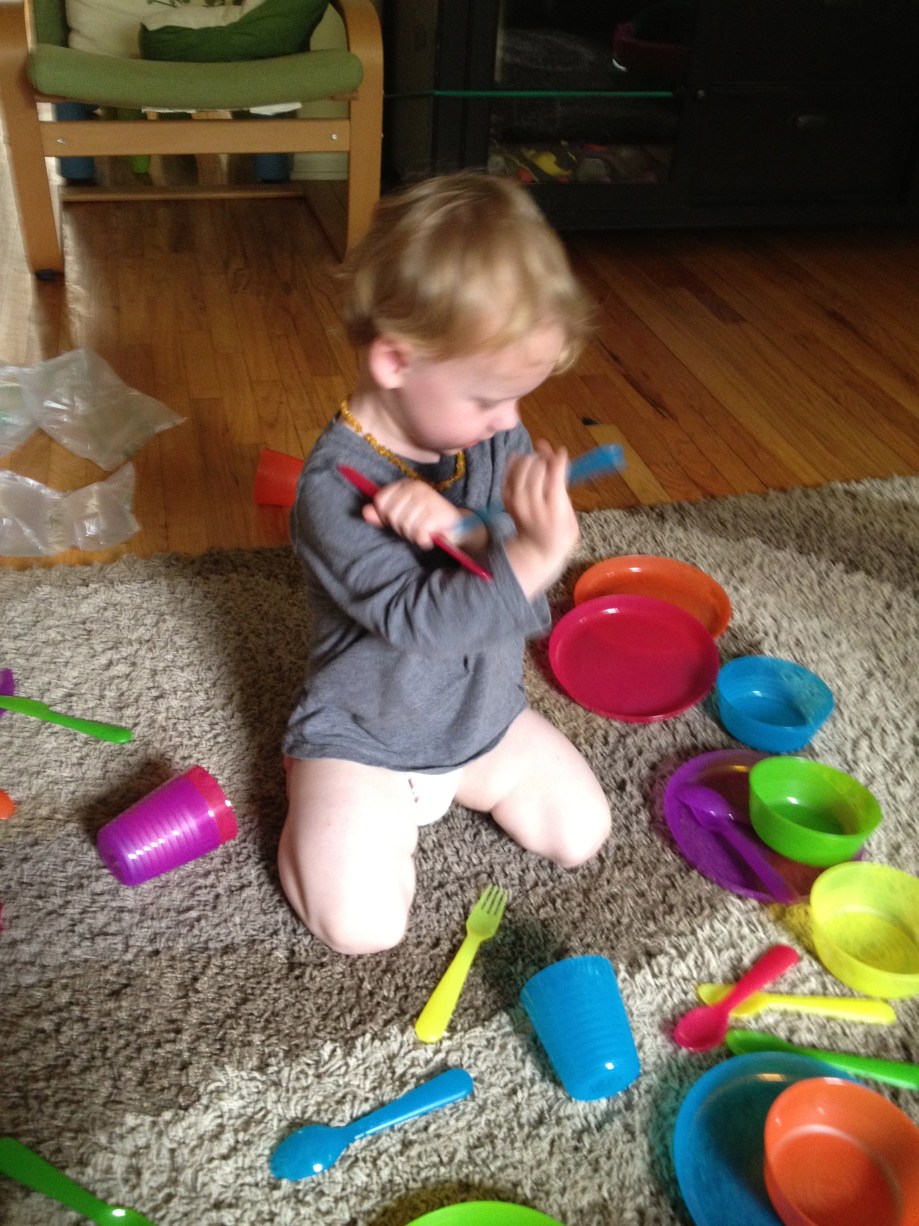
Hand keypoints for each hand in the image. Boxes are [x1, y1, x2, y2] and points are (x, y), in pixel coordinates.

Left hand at [363, 479, 463, 549]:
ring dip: (411, 535)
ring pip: (403, 524)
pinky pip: (417, 531)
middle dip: (399, 528)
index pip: (381, 500)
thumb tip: (365, 512)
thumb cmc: (425, 520)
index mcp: (405, 485)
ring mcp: (427, 498)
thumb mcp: (401, 516)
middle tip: (412, 529)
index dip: (385, 515)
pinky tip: (428, 538)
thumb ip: (382, 514)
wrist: (456, 527)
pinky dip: (421, 540)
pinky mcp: (436, 512)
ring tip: (421, 533)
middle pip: (390, 513)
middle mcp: (416, 487)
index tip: (398, 520)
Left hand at [503, 441, 578, 597]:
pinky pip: (508, 472)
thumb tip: (556, 452)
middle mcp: (532, 503)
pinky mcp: (505, 498)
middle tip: (550, 461)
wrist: (535, 549)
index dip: (558, 459)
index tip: (562, 454)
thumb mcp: (570, 512)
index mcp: (554, 508)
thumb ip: (563, 484)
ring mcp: (516, 501)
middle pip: (537, 468)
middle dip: (545, 459)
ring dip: (531, 459)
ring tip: (538, 463)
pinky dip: (516, 463)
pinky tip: (524, 464)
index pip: (555, 474)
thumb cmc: (560, 529)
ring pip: (522, 466)